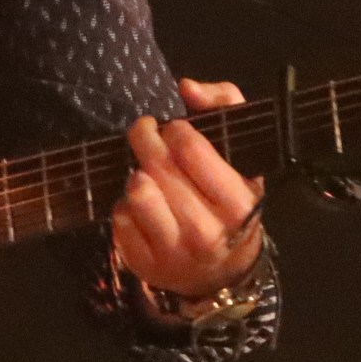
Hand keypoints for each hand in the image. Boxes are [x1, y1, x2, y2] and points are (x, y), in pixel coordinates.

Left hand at [111, 77, 264, 298]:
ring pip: (136, 192)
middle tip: (147, 134)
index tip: (173, 128)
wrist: (221, 273)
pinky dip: (125, 205)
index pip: (190, 147)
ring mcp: (174, 252)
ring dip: (136, 175)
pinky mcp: (144, 264)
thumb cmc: (228, 201)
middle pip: (157, 165)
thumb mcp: (241, 154)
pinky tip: (142, 206)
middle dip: (146, 139)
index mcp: (237, 204)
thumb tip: (187, 87)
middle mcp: (208, 233)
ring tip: (147, 173)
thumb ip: (224, 106)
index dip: (175, 128)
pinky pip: (119, 218)